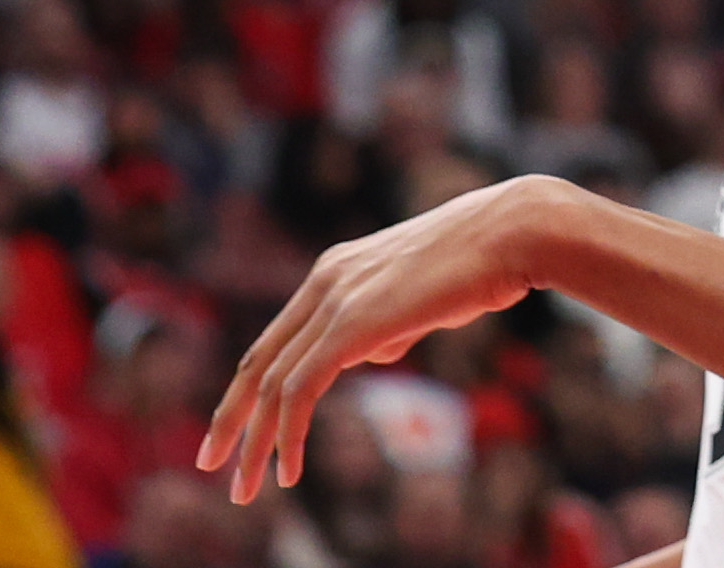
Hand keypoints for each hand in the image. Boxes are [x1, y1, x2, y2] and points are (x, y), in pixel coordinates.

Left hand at [201, 177, 577, 500]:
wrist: (512, 233)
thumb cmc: (480, 265)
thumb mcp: (419, 298)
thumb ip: (387, 323)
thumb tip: (372, 353)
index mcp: (335, 272)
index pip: (275, 340)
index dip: (250, 388)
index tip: (235, 428)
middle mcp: (323, 282)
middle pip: (256, 362)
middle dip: (230, 419)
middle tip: (211, 465)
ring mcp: (334, 301)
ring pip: (270, 384)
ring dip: (253, 442)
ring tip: (244, 489)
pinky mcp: (351, 325)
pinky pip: (300, 391)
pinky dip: (287, 435)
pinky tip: (286, 471)